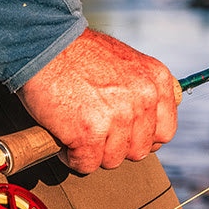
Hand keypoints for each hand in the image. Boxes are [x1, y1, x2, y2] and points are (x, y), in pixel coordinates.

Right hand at [16, 29, 177, 173]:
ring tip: (76, 129)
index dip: (141, 137)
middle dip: (115, 146)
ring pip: (112, 160)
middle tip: (94, 130)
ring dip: (92, 151)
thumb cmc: (76, 53)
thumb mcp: (125, 62)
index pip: (164, 131)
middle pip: (139, 150)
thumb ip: (140, 89)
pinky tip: (63, 135)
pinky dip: (70, 157)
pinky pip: (85, 164)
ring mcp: (118, 118)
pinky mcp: (90, 133)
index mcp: (156, 80)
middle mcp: (143, 99)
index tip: (123, 134)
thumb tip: (144, 121)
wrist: (44, 44)